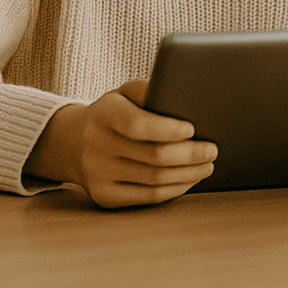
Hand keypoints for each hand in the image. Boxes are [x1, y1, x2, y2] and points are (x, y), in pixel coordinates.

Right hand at [24, 79, 216, 207]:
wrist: (75, 141)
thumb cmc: (115, 112)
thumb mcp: (126, 92)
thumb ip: (150, 90)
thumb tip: (185, 98)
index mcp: (103, 114)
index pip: (136, 125)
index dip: (167, 129)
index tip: (193, 129)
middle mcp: (96, 145)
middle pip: (152, 156)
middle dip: (189, 155)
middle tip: (212, 150)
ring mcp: (97, 174)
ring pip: (154, 180)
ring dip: (188, 174)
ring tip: (208, 165)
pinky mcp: (104, 196)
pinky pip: (148, 197)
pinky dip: (175, 189)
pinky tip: (190, 179)